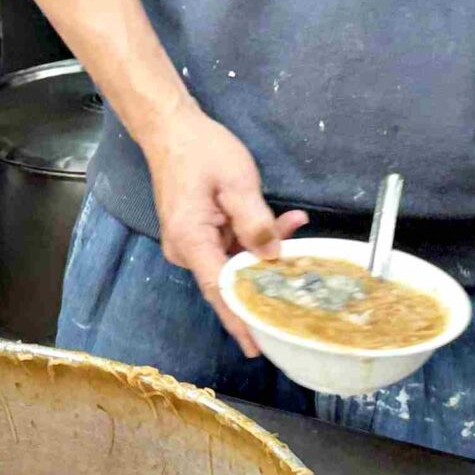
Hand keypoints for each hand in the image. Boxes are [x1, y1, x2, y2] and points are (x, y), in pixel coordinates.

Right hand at [145, 105, 306, 356]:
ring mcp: (189, 243)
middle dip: (267, 274)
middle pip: (229, 278)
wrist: (170, 128)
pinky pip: (228, 246)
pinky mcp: (196, 233)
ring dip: (263, 250)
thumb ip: (255, 221)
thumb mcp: (237, 181)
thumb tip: (272, 257)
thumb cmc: (200, 150)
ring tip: (294, 224)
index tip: (258, 346)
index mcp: (190, 240)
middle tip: (303, 270)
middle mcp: (185, 250)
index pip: (219, 291)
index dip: (240, 320)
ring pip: (233, 260)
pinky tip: (281, 222)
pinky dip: (252, 237)